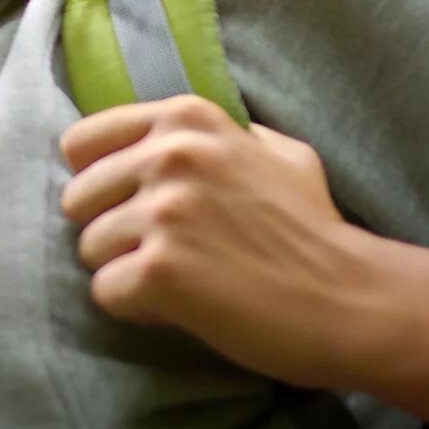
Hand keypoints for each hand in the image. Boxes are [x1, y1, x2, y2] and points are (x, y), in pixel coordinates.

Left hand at [57, 94, 383, 389]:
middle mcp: (169, 154)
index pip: (81, 142)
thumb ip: (225, 136)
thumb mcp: (281, 154)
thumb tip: (172, 134)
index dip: (100, 183)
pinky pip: (105, 293)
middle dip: (113, 233)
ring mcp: (163, 210)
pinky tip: (183, 308)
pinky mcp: (159, 268)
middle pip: (78, 200)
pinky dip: (137, 309)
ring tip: (182, 282)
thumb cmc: (317, 232)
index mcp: (187, 119)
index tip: (132, 207)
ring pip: (89, 249)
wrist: (350, 299)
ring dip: (126, 272)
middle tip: (166, 254)